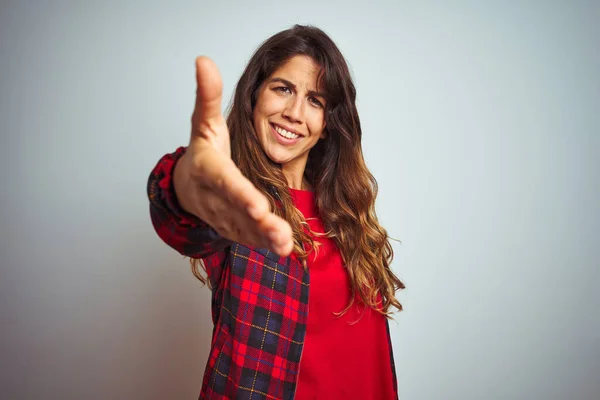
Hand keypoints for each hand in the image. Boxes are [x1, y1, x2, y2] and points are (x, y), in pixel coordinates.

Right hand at [175, 57, 292, 256]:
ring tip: (285, 246)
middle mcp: (214, 197)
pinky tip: (282, 249)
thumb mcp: (204, 123)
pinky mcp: (232, 228)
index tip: (257, 204)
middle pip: (237, 211)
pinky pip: (247, 237)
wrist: (185, 187)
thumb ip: (208, 95)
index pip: (225, 182)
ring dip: (264, 239)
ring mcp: (223, 216)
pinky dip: (263, 245)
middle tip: (279, 232)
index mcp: (208, 170)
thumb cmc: (202, 152)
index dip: (240, 193)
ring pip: (244, 229)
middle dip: (258, 223)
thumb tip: (204, 60)